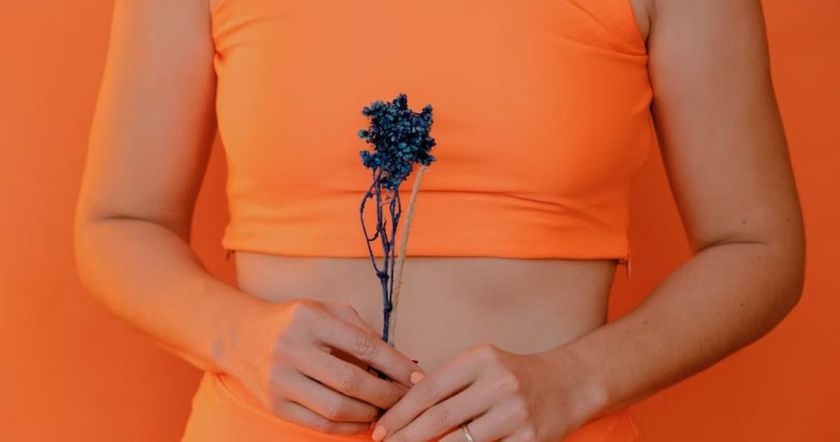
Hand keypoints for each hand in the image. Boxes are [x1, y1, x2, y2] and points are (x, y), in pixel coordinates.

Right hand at [217, 298, 425, 434]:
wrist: (241, 336)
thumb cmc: (295, 321)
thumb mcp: (326, 309)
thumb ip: (360, 329)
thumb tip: (398, 360)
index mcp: (310, 319)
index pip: (363, 345)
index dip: (395, 365)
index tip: (417, 376)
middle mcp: (292, 348)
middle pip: (351, 381)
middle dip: (386, 395)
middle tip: (406, 399)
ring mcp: (280, 379)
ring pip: (336, 408)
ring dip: (369, 414)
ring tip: (386, 410)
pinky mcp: (274, 404)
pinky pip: (318, 423)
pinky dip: (347, 428)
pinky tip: (364, 421)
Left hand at [371, 343, 600, 441]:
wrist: (571, 384)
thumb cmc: (516, 375)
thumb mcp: (483, 364)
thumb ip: (448, 380)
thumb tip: (404, 395)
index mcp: (481, 358)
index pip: (429, 388)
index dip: (399, 412)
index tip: (379, 429)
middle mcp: (499, 383)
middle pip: (439, 418)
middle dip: (405, 437)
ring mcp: (515, 414)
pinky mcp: (529, 440)